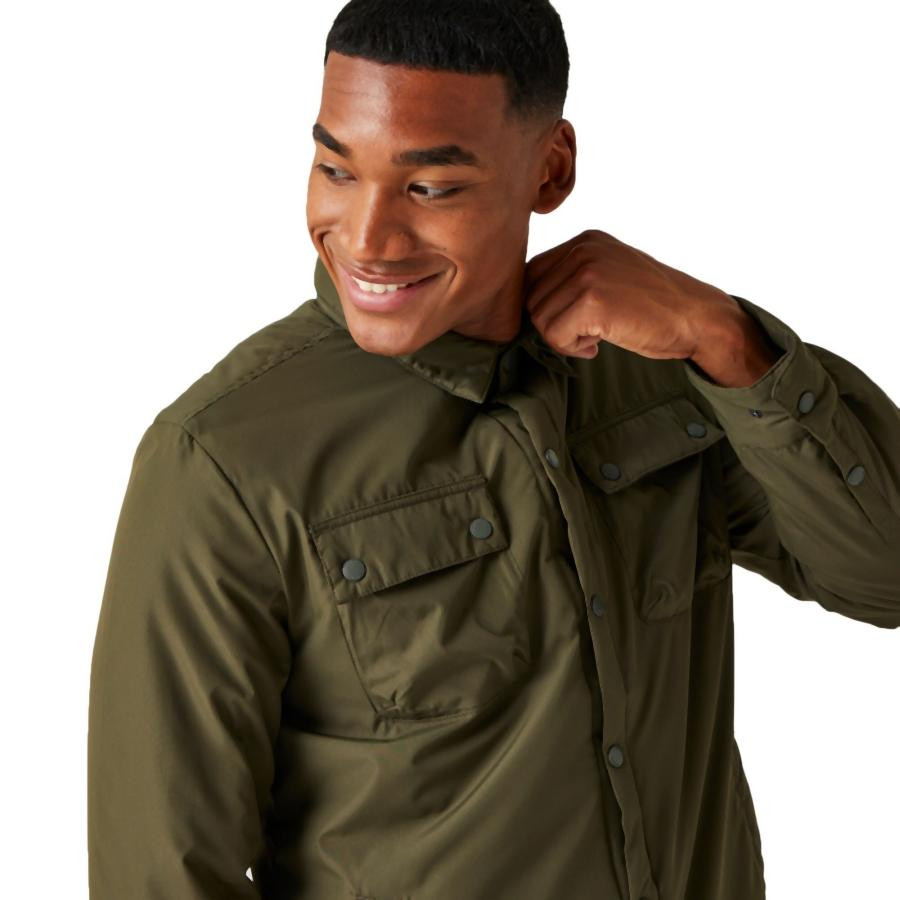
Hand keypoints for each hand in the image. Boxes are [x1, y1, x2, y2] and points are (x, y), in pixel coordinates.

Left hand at [524, 229, 741, 361]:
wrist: (697, 318)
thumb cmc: (654, 306)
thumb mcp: (610, 275)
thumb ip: (572, 278)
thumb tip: (527, 304)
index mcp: (585, 240)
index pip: (533, 275)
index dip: (546, 306)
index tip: (576, 320)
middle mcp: (583, 249)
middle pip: (531, 298)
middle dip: (552, 324)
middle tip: (586, 334)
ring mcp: (587, 272)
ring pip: (539, 318)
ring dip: (562, 339)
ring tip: (593, 338)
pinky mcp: (593, 300)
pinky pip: (554, 335)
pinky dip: (571, 349)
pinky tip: (597, 346)